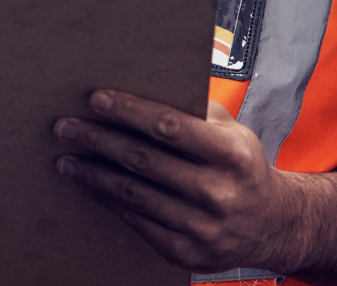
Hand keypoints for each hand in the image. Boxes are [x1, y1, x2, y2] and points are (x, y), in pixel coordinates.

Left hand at [53, 89, 304, 273]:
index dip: (130, 111)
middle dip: (99, 140)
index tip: (97, 99)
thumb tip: (145, 83)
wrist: (270, 224)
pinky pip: (136, 220)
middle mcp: (216, 191)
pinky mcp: (183, 251)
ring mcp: (199, 226)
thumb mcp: (232, 131)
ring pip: (133, 193)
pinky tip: (90, 185)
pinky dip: (108, 200)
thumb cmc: (241, 165)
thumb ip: (195, 111)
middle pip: (144, 160)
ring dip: (93, 173)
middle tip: (66, 126)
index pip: (170, 127)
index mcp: (230, 153)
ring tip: (67, 157)